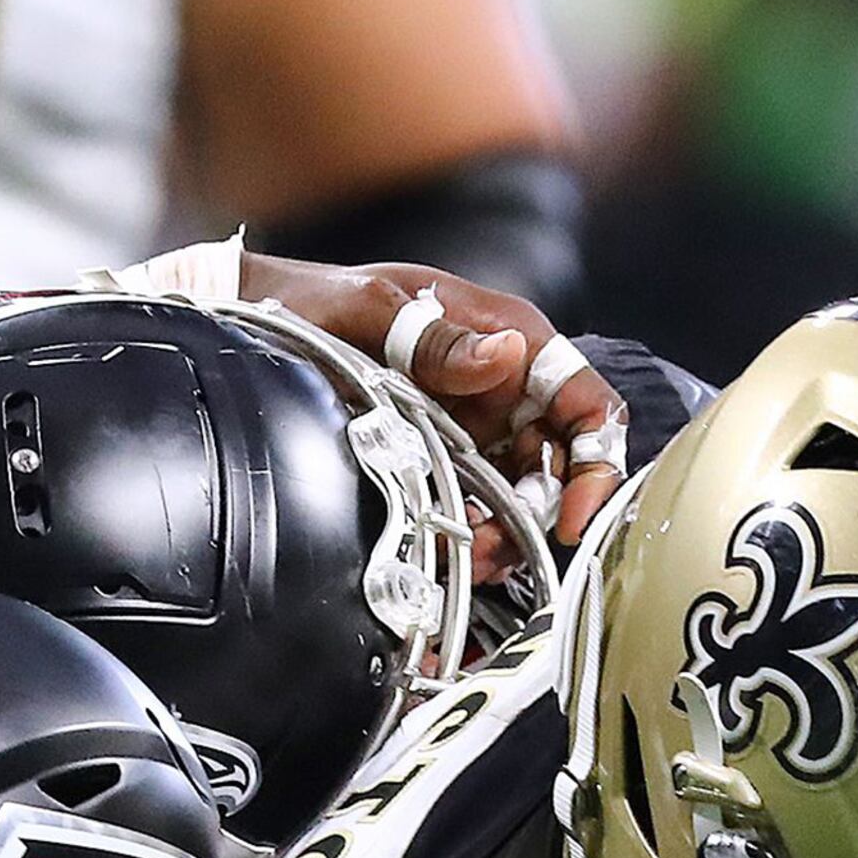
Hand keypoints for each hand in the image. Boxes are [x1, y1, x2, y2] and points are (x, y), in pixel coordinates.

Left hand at [234, 254, 627, 550]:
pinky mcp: (446, 457)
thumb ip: (438, 339)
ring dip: (506, 532)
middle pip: (562, 464)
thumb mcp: (374, 309)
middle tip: (499, 544)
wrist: (260, 321)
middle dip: (541, 512)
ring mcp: (478, 427)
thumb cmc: (320, 300)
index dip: (596, 462)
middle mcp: (506, 387)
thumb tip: (505, 354)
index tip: (572, 514)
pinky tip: (452, 550)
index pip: (587, 403)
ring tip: (469, 556)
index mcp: (510, 338)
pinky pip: (479, 503)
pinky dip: (474, 532)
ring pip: (522, 494)